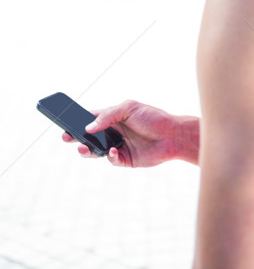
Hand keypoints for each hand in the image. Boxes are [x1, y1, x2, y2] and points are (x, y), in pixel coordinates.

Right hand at [62, 100, 199, 166]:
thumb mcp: (129, 108)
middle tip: (66, 138)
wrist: (172, 136)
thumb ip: (107, 116)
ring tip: (83, 149)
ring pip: (97, 151)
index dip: (78, 121)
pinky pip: (112, 160)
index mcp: (113, 117)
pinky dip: (110, 156)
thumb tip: (89, 128)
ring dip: (88, 150)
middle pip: (90, 136)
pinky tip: (114, 151)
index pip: (91, 118)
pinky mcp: (125, 159)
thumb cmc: (152, 117)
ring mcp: (119, 146)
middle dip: (77, 137)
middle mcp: (114, 132)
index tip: (65, 122)